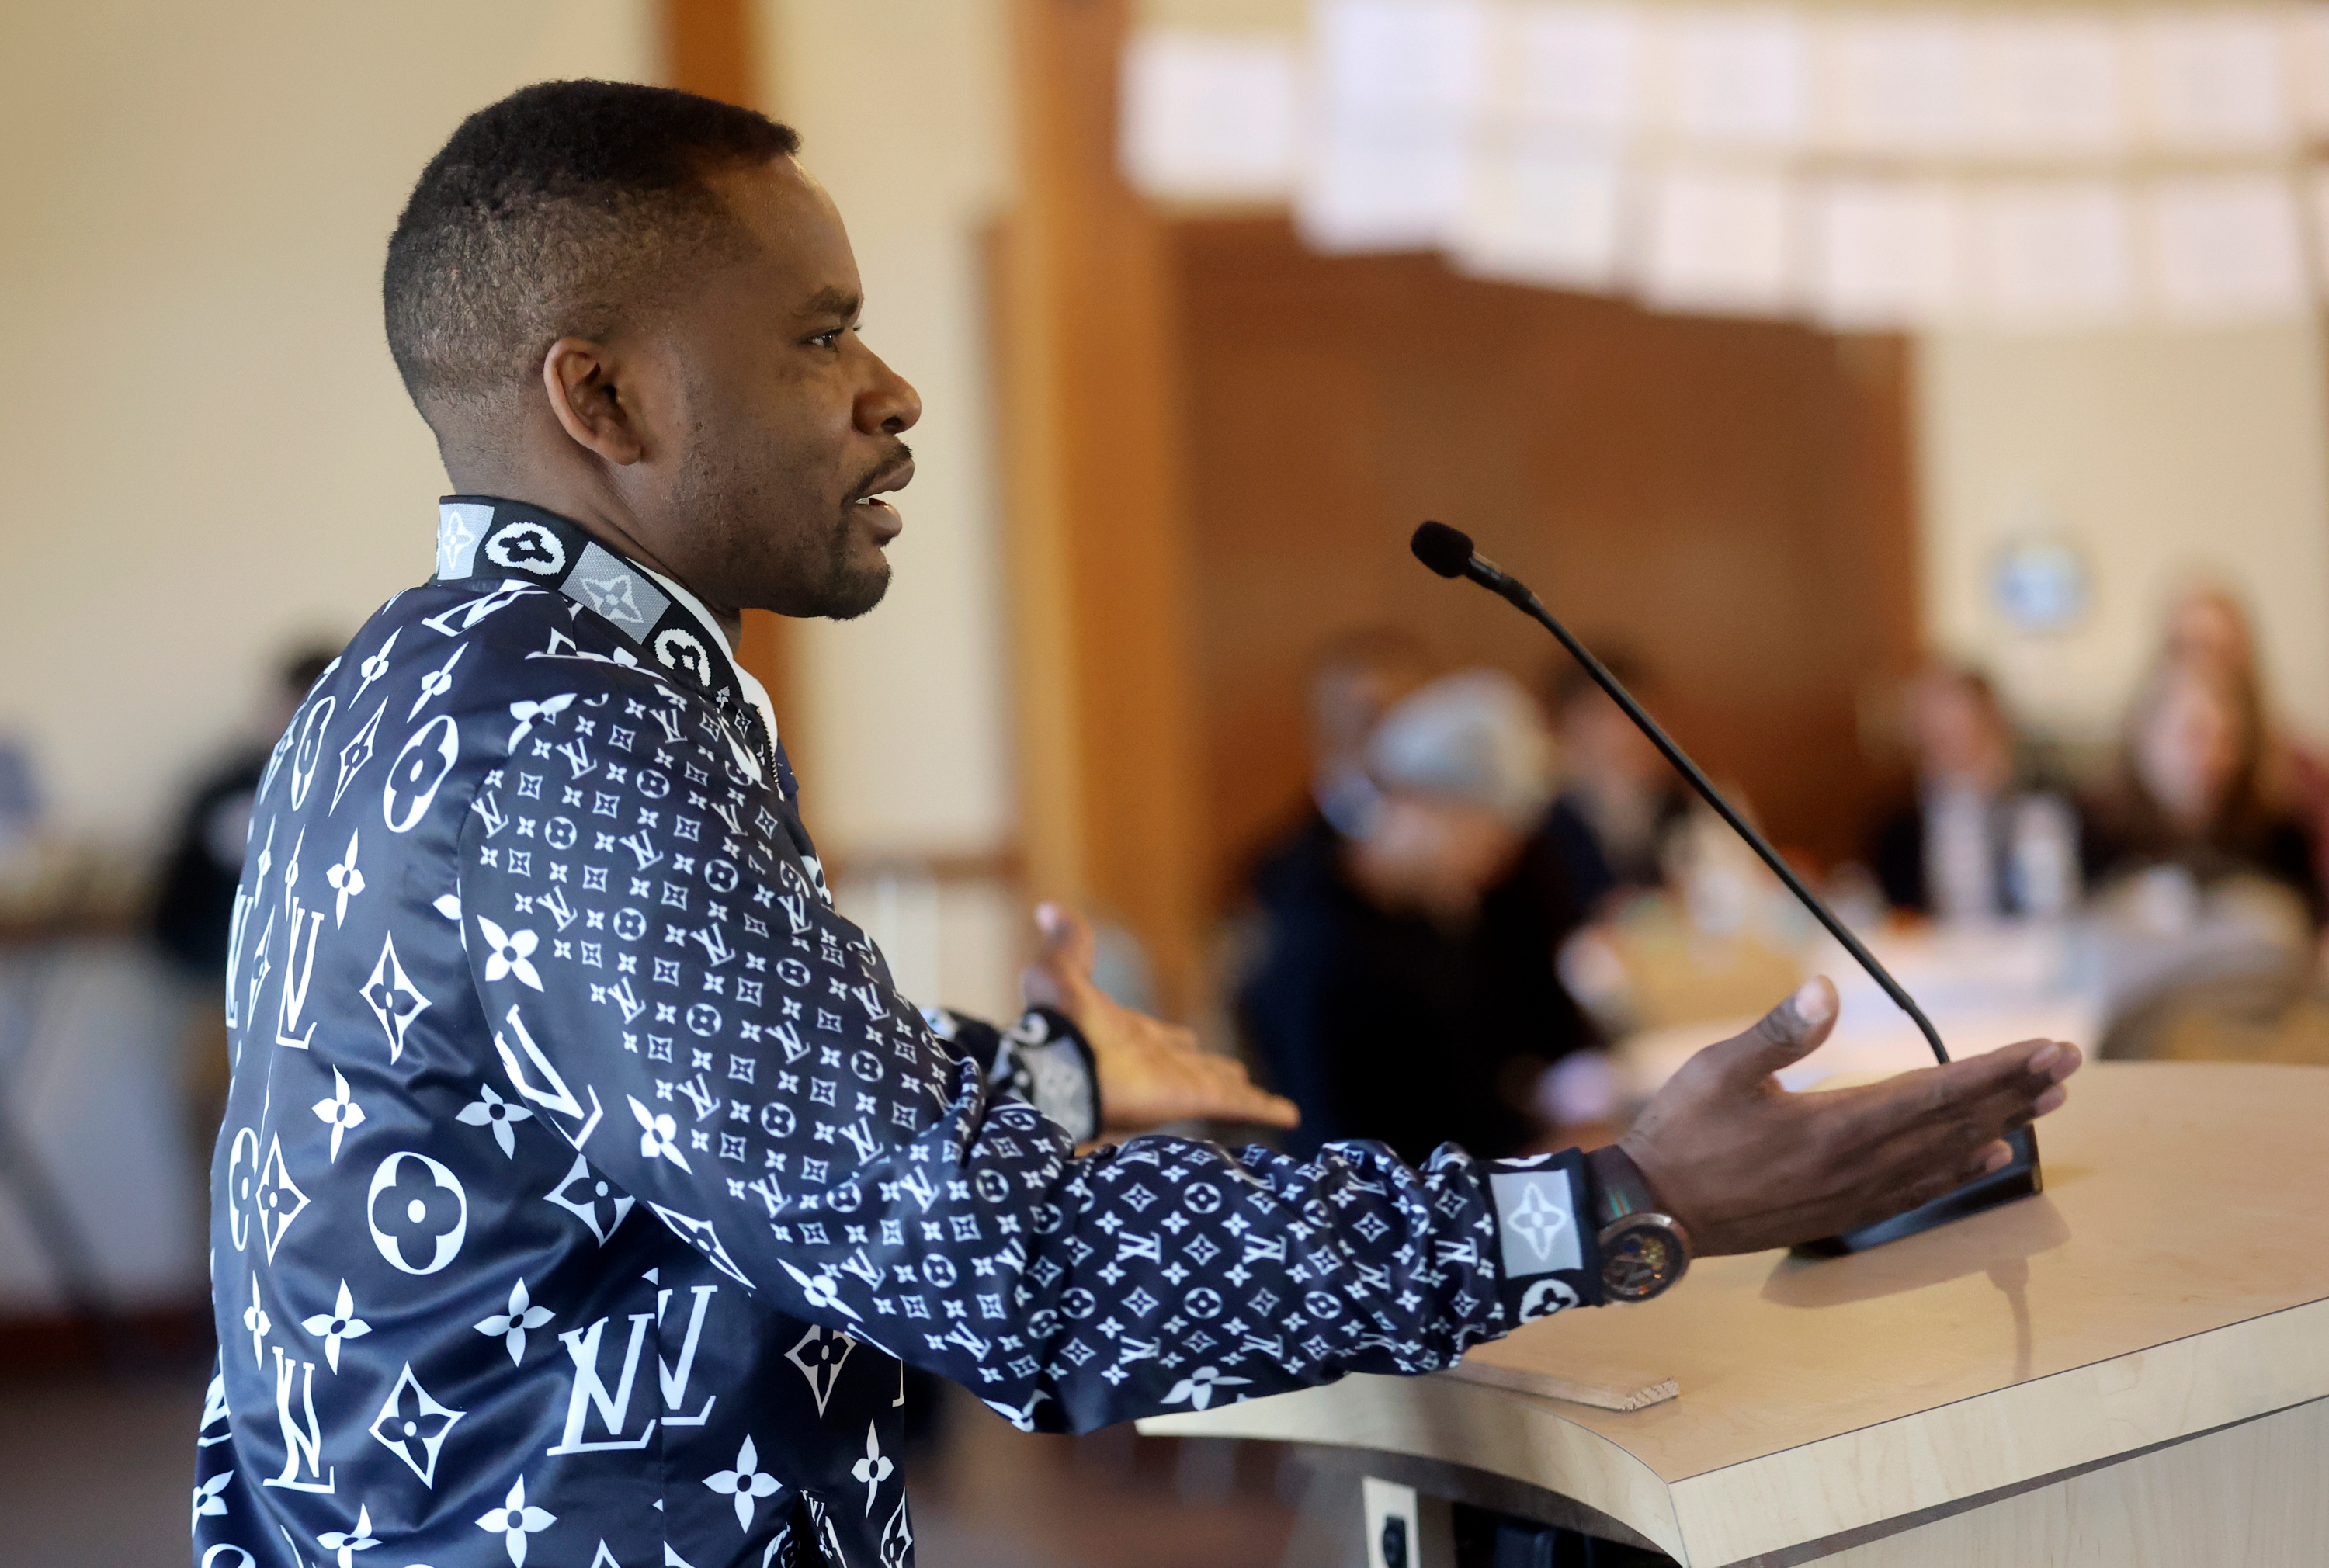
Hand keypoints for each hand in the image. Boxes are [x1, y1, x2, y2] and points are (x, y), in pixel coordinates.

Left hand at [1022, 904, 1298, 1134]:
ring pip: (1218, 1087)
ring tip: (1261, 1099)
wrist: (1061, 1066)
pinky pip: (1237, 1105)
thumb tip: (1046, 909)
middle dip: (1209, 1069)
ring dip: (1240, 1092)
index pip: (1159, 1037)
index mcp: (1127, 1034)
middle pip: (1191, 1065)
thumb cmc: (1057, 1021)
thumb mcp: (1060, 970)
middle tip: (1234, 1075)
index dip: (1172, 1039)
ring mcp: (1177, 1083)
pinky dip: (1264, 1109)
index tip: (1187, 1040)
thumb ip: (1068, 942)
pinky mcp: (1193, 1099)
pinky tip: (1290, 1116)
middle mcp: (1155, 1062)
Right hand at [1618, 977, 2080, 1256]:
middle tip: (2069, 1065)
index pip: (1938, 1091)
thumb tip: (1826, 989)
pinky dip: (1962, 1169)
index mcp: (1837, 1127)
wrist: (1652, 1215)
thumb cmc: (1681, 1136)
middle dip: (2017, 1090)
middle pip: (1957, 1123)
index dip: (1998, 1068)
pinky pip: (1920, 1189)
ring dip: (2001, 1126)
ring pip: (1947, 1156)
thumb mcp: (1718, 1070)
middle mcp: (1859, 1166)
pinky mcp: (1842, 1212)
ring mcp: (1855, 1195)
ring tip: (2048, 1105)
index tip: (2048, 1048)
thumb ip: (1778, 1033)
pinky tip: (1989, 1157)